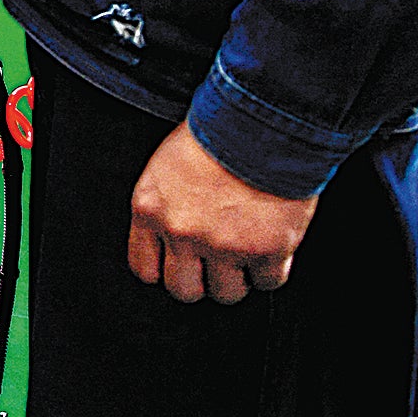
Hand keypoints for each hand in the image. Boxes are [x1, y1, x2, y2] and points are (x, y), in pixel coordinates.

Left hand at [127, 121, 317, 303]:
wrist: (261, 122)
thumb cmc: (216, 133)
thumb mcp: (166, 167)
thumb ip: (165, 206)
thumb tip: (171, 237)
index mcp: (150, 210)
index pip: (144, 269)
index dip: (165, 269)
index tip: (180, 264)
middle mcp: (182, 233)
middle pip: (184, 290)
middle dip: (201, 281)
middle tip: (216, 263)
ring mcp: (224, 245)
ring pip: (227, 294)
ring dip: (239, 278)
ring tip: (247, 250)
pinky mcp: (266, 250)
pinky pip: (269, 282)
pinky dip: (272, 268)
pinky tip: (272, 244)